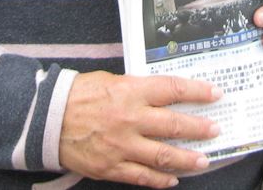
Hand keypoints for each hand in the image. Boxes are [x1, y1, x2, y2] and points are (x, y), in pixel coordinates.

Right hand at [58, 72, 219, 187]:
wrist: (47, 118)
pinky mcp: (111, 167)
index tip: (215, 94)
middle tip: (215, 130)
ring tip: (204, 160)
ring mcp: (121, 146)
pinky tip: (173, 180)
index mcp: (130, 92)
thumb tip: (166, 95)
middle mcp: (130, 119)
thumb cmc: (80, 95)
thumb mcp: (112, 81)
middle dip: (199, 128)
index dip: (197, 92)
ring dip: (187, 159)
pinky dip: (160, 180)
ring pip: (163, 155)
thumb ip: (139, 89)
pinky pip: (142, 177)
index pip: (172, 90)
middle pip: (173, 125)